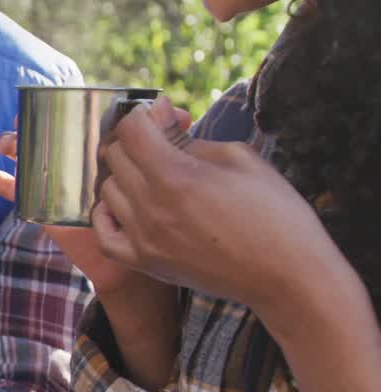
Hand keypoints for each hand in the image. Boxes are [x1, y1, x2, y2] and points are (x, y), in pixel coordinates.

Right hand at [0, 102, 190, 295]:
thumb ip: (172, 141)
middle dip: (35, 117)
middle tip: (34, 112)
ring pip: (25, 152)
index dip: (67, 99)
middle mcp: (70, 155)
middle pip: (45, 128)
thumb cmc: (149, 210)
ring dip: (13, 140)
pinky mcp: (37, 200)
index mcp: (95, 143)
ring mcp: (51, 176)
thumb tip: (177, 111)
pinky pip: (9, 188)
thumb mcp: (166, 171)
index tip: (65, 93)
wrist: (134, 255)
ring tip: (9, 141)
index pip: (77, 113)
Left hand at [93, 95, 335, 314]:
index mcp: (175, 176)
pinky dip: (108, 215)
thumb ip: (189, 137)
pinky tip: (128, 206)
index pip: (131, 129)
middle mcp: (151, 207)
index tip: (161, 115)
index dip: (144, 113)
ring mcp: (143, 238)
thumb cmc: (275, 213)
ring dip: (125, 174)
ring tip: (154, 174)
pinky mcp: (145, 263)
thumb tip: (160, 115)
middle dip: (136, 139)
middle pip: (115, 156)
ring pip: (107, 190)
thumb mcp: (240, 159)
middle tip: (163, 141)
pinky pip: (104, 233)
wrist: (288, 277)